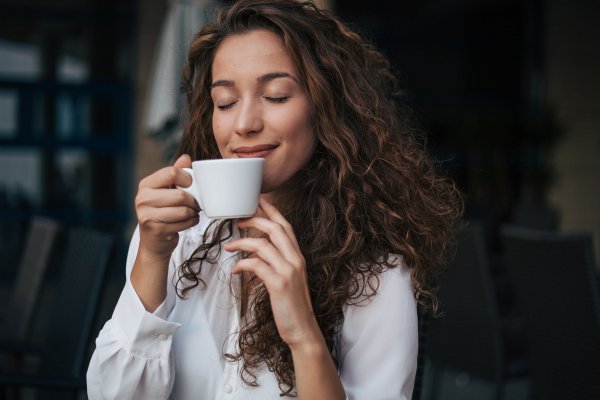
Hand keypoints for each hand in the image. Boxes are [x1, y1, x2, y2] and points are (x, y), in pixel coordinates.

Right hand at [135, 154, 199, 258]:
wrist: (154, 242)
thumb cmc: (163, 212)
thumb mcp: (167, 191)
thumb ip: (176, 174)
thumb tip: (186, 158)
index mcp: (146, 185)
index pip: (171, 173)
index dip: (187, 178)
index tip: (190, 185)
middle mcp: (143, 199)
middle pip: (180, 195)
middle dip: (193, 201)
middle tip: (195, 203)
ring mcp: (147, 215)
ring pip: (184, 210)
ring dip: (193, 212)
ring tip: (191, 212)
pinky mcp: (156, 229)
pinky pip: (184, 223)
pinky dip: (191, 222)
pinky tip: (188, 221)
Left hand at [224, 198, 320, 349]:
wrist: (302, 329)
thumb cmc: (292, 305)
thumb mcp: (287, 278)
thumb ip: (276, 263)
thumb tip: (255, 253)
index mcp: (298, 256)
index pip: (286, 226)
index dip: (271, 211)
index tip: (257, 200)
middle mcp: (295, 259)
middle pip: (274, 228)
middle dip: (254, 220)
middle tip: (237, 221)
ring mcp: (288, 271)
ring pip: (262, 244)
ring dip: (242, 243)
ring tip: (229, 246)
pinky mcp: (278, 284)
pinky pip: (256, 265)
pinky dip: (242, 264)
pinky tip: (235, 271)